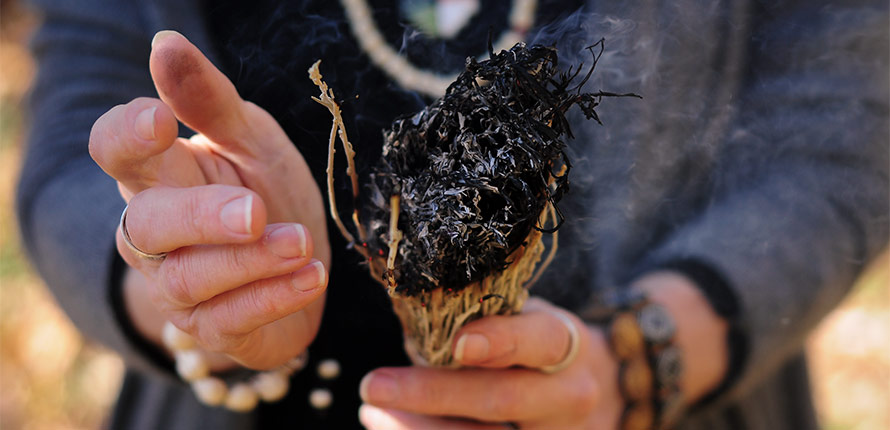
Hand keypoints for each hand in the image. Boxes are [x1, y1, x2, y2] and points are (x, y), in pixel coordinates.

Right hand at [89, 31, 329, 368]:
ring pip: (190, 279)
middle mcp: (156, 235)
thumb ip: (212, 102)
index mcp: (161, 175)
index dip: (127, 137)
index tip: (159, 119)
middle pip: (148, 225)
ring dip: (250, 261)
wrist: (298, 268)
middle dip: (200, 217)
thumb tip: (165, 43)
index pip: (115, 154)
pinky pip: (231, 320)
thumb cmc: (266, 193)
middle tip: (253, 209)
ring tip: (301, 243)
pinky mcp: (214, 330)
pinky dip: (273, 298)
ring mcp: (180, 288)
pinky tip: (312, 277)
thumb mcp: (251, 141)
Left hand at [358, 273, 729, 428]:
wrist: (597, 392)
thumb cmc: (540, 348)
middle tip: (375, 385)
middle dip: (433, 393)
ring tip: (373, 413)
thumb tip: (411, 321)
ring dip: (421, 428)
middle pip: (502, 399)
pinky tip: (395, 427)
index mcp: (566, 344)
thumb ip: (481, 318)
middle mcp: (568, 395)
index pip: (540, 339)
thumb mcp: (526, 319)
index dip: (501, 342)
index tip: (459, 343)